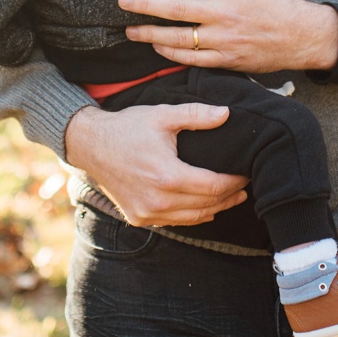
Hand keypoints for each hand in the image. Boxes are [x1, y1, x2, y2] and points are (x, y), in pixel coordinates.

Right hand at [64, 104, 248, 226]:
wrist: (91, 145)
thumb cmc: (128, 128)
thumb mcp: (163, 115)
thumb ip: (196, 115)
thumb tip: (226, 114)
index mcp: (167, 176)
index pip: (214, 186)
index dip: (234, 182)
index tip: (246, 174)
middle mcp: (158, 200)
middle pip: (207, 205)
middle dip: (230, 197)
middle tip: (244, 188)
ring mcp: (147, 213)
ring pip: (193, 218)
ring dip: (214, 208)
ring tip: (230, 198)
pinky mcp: (139, 218)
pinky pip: (175, 222)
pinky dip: (192, 215)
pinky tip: (203, 206)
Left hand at [120, 0, 337, 72]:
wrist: (303, 37)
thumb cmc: (278, 4)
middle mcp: (225, 13)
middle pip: (176, 8)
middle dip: (145, 4)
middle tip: (123, 0)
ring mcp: (224, 39)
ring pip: (178, 38)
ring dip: (150, 34)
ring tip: (131, 30)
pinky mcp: (226, 59)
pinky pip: (192, 59)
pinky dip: (171, 54)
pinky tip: (157, 48)